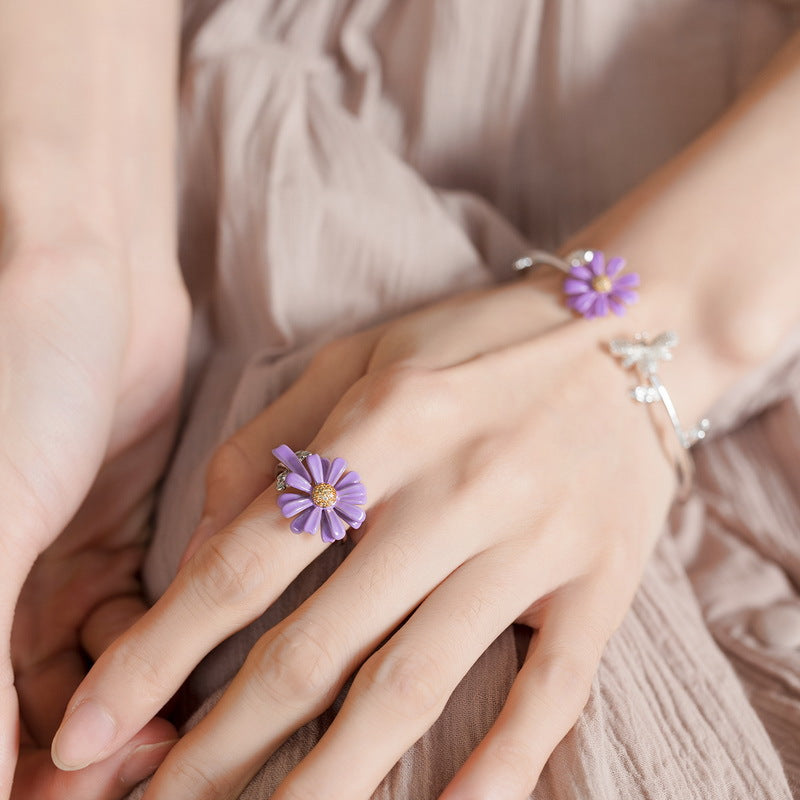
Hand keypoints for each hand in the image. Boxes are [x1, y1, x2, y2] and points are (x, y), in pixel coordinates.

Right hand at [0, 224, 189, 795]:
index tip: (88, 789)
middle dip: (82, 759)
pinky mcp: (104, 534)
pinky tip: (183, 669)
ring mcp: (45, 567)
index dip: (27, 780)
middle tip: (146, 766)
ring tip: (168, 733)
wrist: (85, 277)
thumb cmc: (18, 380)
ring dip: (126, 713)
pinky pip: (129, 621)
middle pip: (28, 722)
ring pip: (85, 682)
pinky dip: (152, 654)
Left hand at [51, 272, 677, 799]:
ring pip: (417, 686)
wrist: (630, 336)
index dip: (162, 649)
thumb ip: (272, 444)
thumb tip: (205, 551)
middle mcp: (456, 492)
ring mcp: (534, 545)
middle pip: (321, 647)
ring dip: (330, 782)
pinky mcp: (598, 583)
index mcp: (386, 425)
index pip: (252, 559)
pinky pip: (549, 695)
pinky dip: (497, 772)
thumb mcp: (363, 359)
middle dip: (225, 745)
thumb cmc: (478, 345)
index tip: (97, 723)